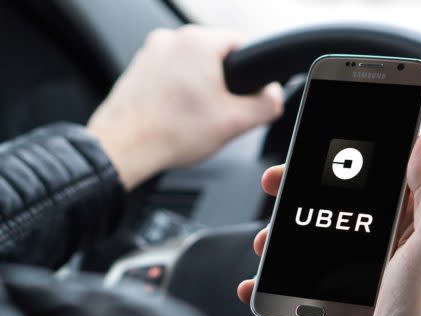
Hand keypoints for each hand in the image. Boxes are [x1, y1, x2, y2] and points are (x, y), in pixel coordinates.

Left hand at [87, 25, 283, 188]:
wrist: (123, 148)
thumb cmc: (171, 132)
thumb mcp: (235, 122)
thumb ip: (267, 104)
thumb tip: (274, 95)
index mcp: (198, 42)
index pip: (242, 44)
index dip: (251, 73)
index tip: (246, 96)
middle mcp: (172, 39)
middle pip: (216, 56)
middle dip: (223, 84)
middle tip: (219, 113)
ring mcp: (151, 53)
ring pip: (192, 67)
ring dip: (200, 89)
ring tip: (194, 118)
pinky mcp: (138, 69)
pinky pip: (170, 76)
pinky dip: (177, 93)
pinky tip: (176, 117)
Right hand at [238, 134, 420, 315]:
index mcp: (420, 220)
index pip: (383, 176)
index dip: (351, 159)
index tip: (320, 150)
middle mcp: (397, 240)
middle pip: (345, 204)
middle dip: (308, 194)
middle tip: (279, 188)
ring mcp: (373, 269)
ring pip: (324, 239)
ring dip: (291, 237)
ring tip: (268, 242)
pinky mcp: (353, 295)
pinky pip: (315, 278)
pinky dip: (288, 278)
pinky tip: (264, 280)